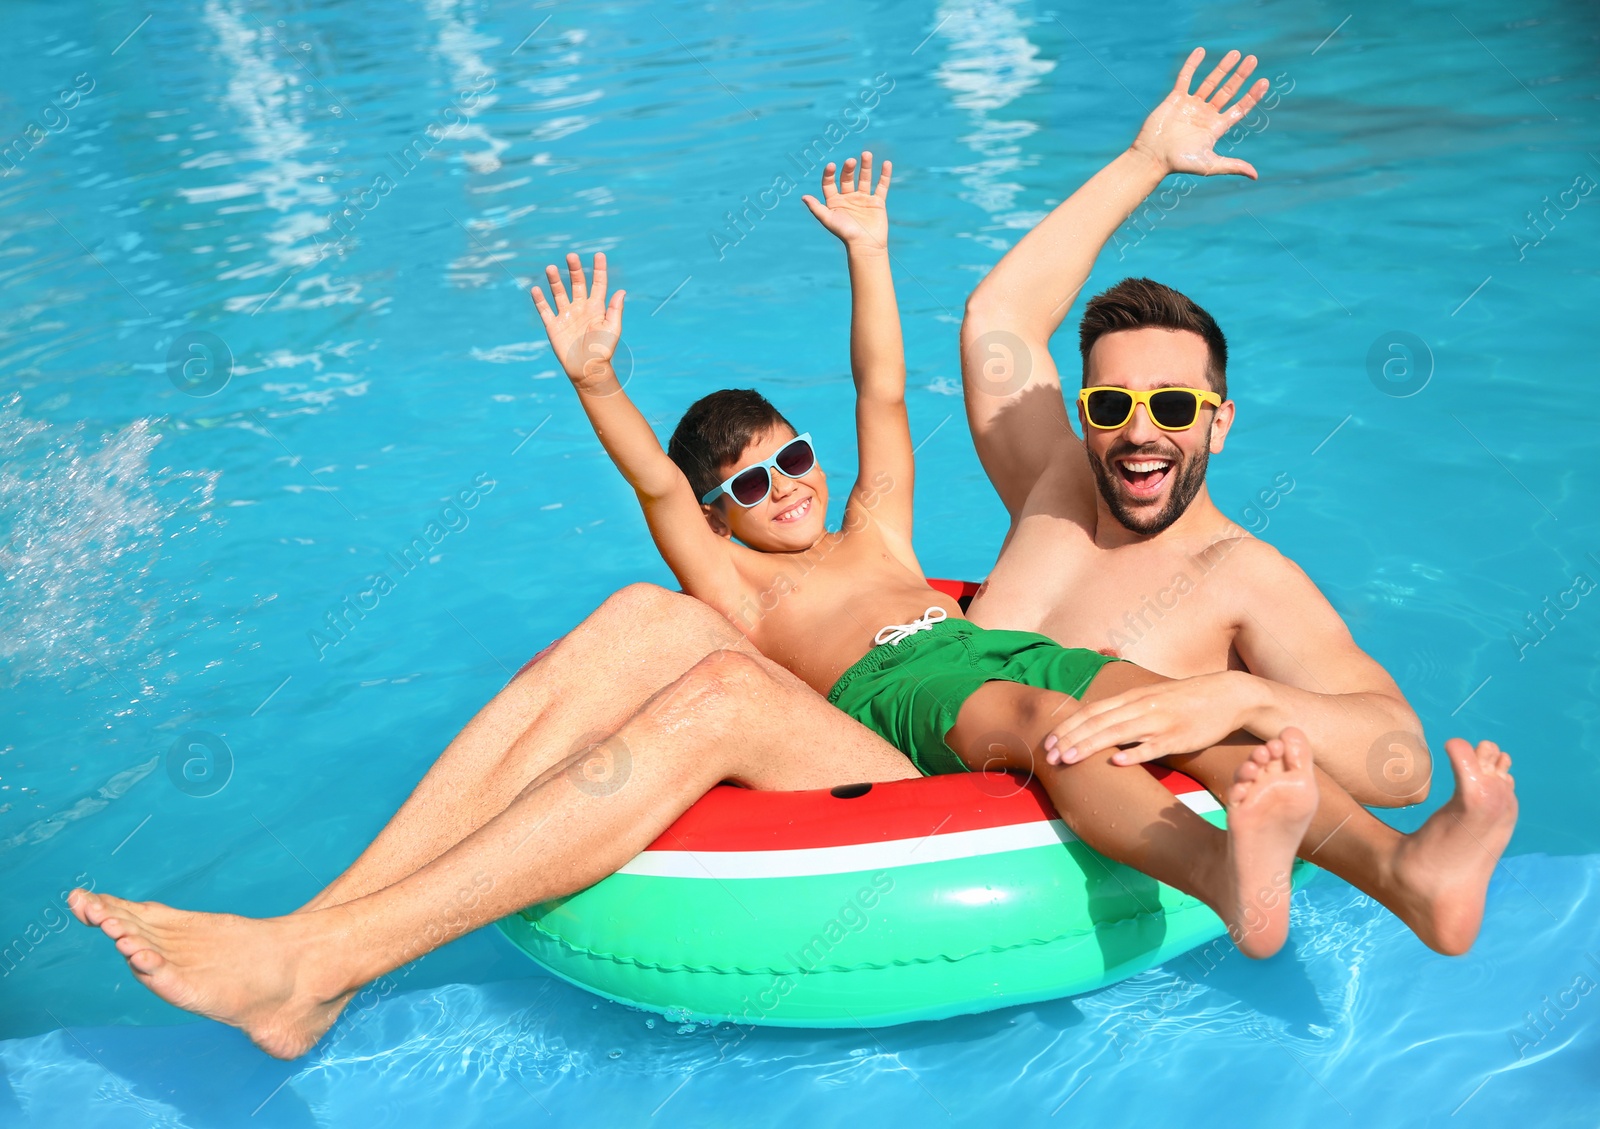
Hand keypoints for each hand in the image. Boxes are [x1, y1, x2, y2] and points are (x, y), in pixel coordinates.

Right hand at [530, 251, 625, 390]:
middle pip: (577, 283)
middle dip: (574, 269)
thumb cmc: (603, 350)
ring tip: (550, 268)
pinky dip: (539, 300)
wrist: (588, 369)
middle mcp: (581, 308)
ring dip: (555, 280)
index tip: (599, 255)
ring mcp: (566, 315)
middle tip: (571, 256)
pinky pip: (545, 310)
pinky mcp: (553, 326)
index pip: (598, 283)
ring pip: (559, 292)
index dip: (599, 269)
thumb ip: (615, 309)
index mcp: (597, 307)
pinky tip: (536, 289)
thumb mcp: (612, 328)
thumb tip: (622, 290)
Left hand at [801, 152, 890, 250]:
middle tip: (851, 161)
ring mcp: (863, 199)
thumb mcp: (828, 220)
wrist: (865, 245)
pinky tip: (886, 163)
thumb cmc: (845, 234)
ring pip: (864, 178)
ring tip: (866, 154)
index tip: (832, 166)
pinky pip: (882, 186)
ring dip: (865, 166)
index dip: (829, 174)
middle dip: (848, 169)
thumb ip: (816, 208)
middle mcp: (848, 198)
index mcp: (835, 202)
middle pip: (847, 178)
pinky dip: (884, 175)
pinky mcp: (877, 202)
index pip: (830, 183)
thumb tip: (803, 196)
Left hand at [1043, 671, 1256, 765]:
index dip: (1067, 727)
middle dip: (1070, 739)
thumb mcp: (1150, 700)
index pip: (1091, 711)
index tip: (1047, 743)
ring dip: (1090, 746)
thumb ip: (1126, 712)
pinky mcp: (1179, 736)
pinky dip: (1135, 754)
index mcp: (1133, 697)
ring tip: (1069, 759)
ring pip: (1118, 733)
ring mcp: (1160, 721)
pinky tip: (1117, 763)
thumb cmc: (1185, 701)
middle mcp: (1141, 707)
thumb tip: (1098, 728)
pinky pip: (1154, 746)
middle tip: (1048, 757)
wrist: (1228, 695)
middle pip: (1098, 722)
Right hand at [1130, 47, 1270, 178]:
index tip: (1264, 82)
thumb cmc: (1180, 163)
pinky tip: (1201, 51)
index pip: (1239, 108)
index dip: (1252, 96)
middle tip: (1253, 60)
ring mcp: (1191, 105)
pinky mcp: (1175, 99)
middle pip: (1228, 91)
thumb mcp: (1210, 165)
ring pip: (1210, 82)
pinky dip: (1193, 64)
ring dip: (1223, 68)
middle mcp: (1206, 114)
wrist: (1152, 157)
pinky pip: (1185, 78)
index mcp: (1216, 128)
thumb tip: (1255, 176)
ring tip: (1236, 53)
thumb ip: (1232, 166)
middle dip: (1240, 76)